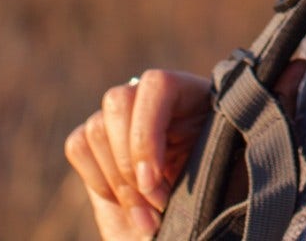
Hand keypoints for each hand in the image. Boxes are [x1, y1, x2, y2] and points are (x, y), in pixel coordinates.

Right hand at [65, 69, 210, 240]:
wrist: (200, 220)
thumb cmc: (224, 192)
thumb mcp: (227, 173)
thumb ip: (211, 161)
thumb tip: (180, 164)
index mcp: (192, 95)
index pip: (156, 85)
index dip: (147, 134)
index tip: (154, 181)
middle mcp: (152, 100)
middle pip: (118, 101)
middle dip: (128, 161)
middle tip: (154, 202)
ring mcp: (122, 120)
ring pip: (96, 128)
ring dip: (118, 181)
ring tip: (148, 215)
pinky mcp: (98, 143)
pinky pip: (78, 146)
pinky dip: (99, 180)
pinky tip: (128, 205)